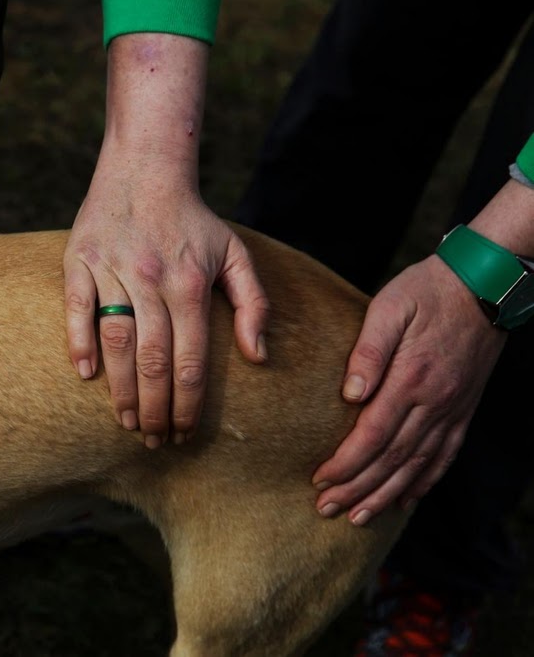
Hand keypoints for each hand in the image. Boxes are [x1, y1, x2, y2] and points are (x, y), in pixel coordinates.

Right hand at [65, 178, 268, 447]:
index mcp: (188, 285)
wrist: (145, 168)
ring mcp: (112, 270)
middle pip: (153, 360)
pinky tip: (86, 376)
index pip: (190, 360)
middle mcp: (150, 281)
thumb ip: (252, 304)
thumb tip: (258, 356)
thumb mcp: (234, 254)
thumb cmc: (192, 218)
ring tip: (126, 422)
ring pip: (116, 342)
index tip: (184, 433)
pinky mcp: (79, 261)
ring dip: (120, 389)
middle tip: (154, 440)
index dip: (187, 404)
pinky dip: (79, 344)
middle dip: (155, 409)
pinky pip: (78, 310)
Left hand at [313, 255, 505, 524]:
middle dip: (358, 489)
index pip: (372, 435)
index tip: (319, 480)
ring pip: (418, 465)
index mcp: (411, 379)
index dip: (345, 463)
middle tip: (327, 510)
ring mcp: (453, 408)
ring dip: (388, 495)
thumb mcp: (389, 308)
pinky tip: (408, 498)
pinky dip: (426, 481)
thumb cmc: (426, 290)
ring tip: (360, 517)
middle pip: (392, 459)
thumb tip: (348, 394)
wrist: (483, 283)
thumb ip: (367, 351)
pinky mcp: (464, 408)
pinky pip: (446, 454)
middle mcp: (435, 402)